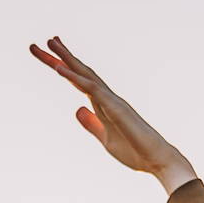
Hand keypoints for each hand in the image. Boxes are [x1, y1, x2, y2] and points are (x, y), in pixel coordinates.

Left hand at [26, 36, 194, 190]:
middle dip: (61, 57)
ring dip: (66, 58)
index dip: (65, 69)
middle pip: (80, 72)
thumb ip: (92, 124)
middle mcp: (107, 98)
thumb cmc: (136, 153)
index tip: (50, 57)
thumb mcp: (106, 140)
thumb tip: (78, 108)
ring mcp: (111, 101)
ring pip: (85, 74)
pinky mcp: (114, 107)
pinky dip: (73, 77)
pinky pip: (90, 88)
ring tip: (50, 42)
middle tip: (45, 41)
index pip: (80, 83)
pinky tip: (58, 68)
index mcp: (104, 106)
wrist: (158, 161)